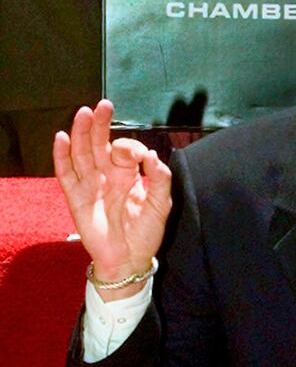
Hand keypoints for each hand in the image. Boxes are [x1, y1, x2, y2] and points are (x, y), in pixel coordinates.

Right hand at [53, 100, 172, 290]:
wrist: (130, 260)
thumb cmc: (146, 234)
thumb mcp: (161, 205)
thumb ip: (161, 179)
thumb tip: (153, 155)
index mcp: (127, 174)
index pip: (124, 150)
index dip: (131, 147)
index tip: (141, 156)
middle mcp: (106, 175)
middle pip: (99, 143)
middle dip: (100, 124)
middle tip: (103, 106)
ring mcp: (90, 184)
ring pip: (81, 153)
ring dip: (81, 132)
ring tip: (83, 113)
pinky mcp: (76, 197)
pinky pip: (66, 173)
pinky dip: (62, 156)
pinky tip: (62, 138)